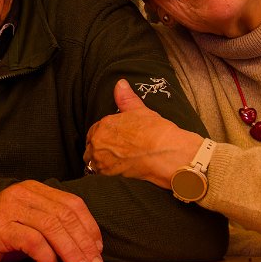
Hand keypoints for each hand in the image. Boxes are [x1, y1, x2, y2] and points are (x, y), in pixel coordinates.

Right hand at [0, 180, 103, 261]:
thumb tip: (89, 249)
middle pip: (64, 216)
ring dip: (71, 251)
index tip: (98, 251)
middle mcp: (21, 194)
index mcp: (33, 190)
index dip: (90, 228)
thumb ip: (53, 229)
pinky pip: (31, 241)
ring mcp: (8, 209)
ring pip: (51, 227)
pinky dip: (47, 257)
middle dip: (84, 243)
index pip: (72, 204)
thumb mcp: (29, 226)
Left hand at [84, 80, 200, 189]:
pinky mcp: (108, 177)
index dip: (106, 135)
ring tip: (117, 162)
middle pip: (92, 147)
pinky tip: (118, 172)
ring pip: (94, 163)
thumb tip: (120, 84)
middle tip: (117, 151)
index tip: (115, 139)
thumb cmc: (156, 132)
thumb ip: (126, 99)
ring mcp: (101, 162)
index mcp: (103, 126)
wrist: (167, 155)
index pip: (95, 131)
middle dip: (101, 149)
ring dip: (101, 162)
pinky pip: (100, 176)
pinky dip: (106, 175)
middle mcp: (97, 144)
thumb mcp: (141, 111)